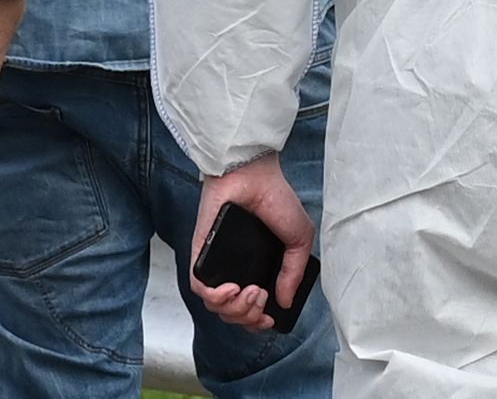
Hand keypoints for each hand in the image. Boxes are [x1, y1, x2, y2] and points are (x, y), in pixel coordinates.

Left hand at [189, 157, 315, 332]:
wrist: (254, 175)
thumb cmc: (276, 200)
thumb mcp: (298, 241)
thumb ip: (292, 273)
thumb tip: (284, 302)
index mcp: (256, 268)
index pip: (249, 309)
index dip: (258, 322)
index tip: (269, 317)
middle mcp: (235, 269)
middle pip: (233, 314)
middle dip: (249, 317)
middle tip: (261, 296)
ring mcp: (217, 262)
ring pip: (215, 306)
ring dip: (236, 309)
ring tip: (250, 292)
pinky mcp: (201, 251)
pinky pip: (198, 286)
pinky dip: (215, 297)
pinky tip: (232, 288)